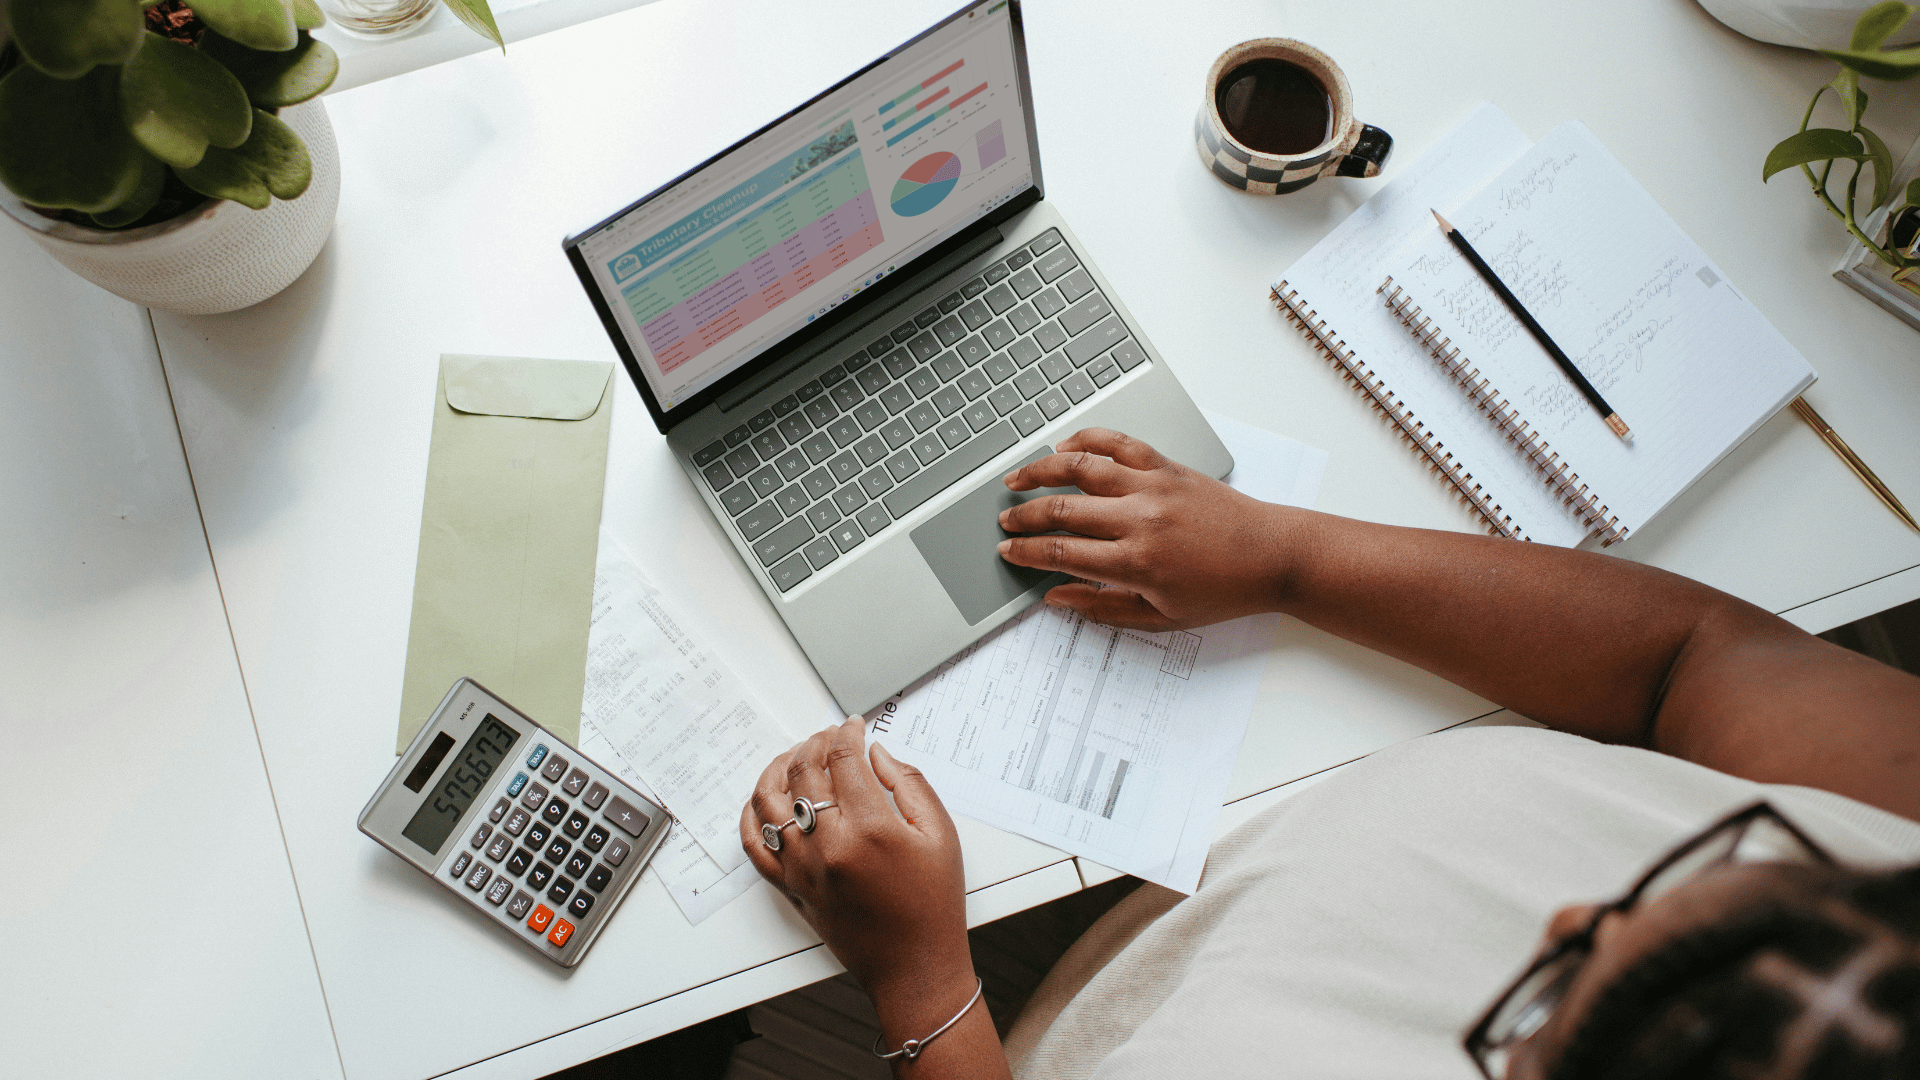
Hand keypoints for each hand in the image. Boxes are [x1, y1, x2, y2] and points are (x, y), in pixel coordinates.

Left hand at [739, 717, 972, 1002]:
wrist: (914, 967)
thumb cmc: (933, 905)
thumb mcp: (940, 835)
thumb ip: (909, 784)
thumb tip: (876, 753)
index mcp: (871, 829)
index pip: (843, 760)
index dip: (847, 733)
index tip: (854, 726)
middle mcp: (828, 846)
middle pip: (804, 773)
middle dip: (815, 743)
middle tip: (829, 736)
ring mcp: (802, 868)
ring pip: (768, 801)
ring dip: (778, 768)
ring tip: (795, 757)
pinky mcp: (790, 887)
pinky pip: (753, 845)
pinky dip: (752, 816)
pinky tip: (765, 799)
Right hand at [997, 427, 1290, 630]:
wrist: (1271, 556)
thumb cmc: (1222, 590)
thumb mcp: (1161, 618)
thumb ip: (1103, 608)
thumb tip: (1057, 597)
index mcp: (1136, 563)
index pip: (1061, 552)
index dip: (1026, 552)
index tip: (1008, 552)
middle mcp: (1140, 519)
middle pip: (1062, 509)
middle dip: (1024, 516)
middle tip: (1005, 522)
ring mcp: (1153, 486)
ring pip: (1081, 467)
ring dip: (1041, 470)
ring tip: (1017, 478)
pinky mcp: (1167, 466)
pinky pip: (1118, 443)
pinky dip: (1087, 440)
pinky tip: (1065, 447)